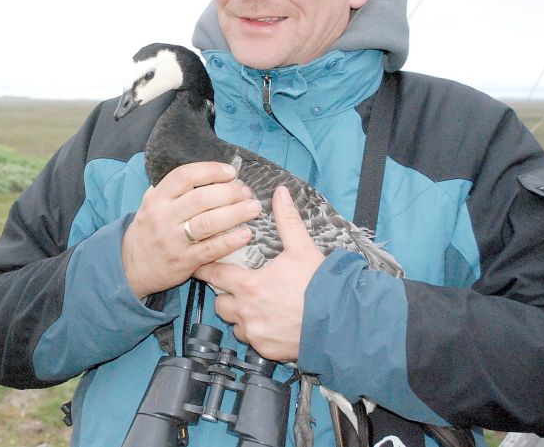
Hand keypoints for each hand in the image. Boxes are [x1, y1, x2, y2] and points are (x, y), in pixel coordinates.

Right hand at [122, 161, 261, 298]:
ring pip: (209, 222)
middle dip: (230, 192)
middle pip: (202, 198)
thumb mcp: (151, 204)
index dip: (211, 171)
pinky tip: (246, 234)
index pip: (185, 176)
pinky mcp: (184, 262)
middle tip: (246, 192)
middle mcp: (164, 217)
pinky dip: (231, 240)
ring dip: (236, 213)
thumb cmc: (149, 231)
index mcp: (157, 198)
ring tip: (253, 208)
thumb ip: (172, 188)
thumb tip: (209, 172)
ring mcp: (174, 240)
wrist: (131, 266)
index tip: (230, 172)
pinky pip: (211, 249)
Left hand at [192, 186, 324, 361]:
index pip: (214, 276)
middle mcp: (246, 312)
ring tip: (259, 304)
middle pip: (220, 303)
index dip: (207, 269)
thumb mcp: (302, 248)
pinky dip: (256, 331)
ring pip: (235, 323)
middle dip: (227, 295)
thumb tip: (280, 192)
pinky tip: (272, 321)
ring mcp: (255, 334)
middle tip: (242, 287)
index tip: (202, 265)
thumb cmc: (320, 285)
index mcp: (249, 286)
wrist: (342, 322)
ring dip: (241, 315)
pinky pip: (252, 340)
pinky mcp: (266, 350)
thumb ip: (286, 220)